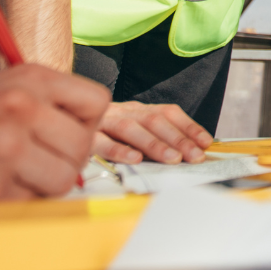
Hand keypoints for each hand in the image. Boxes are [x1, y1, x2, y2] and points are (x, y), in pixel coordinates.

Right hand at [94, 101, 211, 163]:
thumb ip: (156, 138)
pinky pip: (101, 142)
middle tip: (195, 156)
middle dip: (178, 139)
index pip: (168, 113)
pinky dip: (119, 150)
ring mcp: (105, 122)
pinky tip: (134, 159)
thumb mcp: (133, 129)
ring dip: (154, 144)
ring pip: (131, 129)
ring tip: (173, 159)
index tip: (206, 143)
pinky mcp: (85, 135)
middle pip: (154, 121)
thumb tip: (191, 151)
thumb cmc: (106, 131)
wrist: (64, 117)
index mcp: (139, 110)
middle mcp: (124, 112)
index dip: (189, 126)